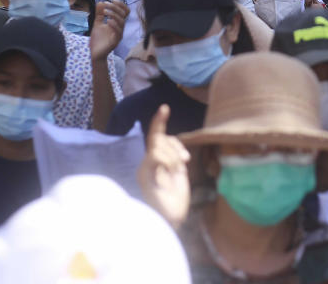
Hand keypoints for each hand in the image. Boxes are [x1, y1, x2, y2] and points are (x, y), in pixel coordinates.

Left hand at [89, 0, 128, 59]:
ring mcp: (119, 35)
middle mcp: (120, 28)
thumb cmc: (98, 39)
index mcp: (117, 23)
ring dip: (114, 15)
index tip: (113, 0)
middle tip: (106, 4)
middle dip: (115, 8)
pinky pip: (118, 32)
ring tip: (105, 11)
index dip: (121, 5)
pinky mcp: (115, 41)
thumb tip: (100, 2)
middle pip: (123, 15)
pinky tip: (108, 21)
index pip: (124, 12)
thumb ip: (99, 14)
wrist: (95, 53)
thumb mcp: (97, 24)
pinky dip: (114, 25)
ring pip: (122, 22)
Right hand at [138, 105, 190, 227]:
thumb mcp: (179, 173)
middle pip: (158, 138)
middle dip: (174, 145)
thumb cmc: (175, 200)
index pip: (156, 137)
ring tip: (178, 172)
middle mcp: (146, 163)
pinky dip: (167, 160)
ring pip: (159, 145)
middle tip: (184, 161)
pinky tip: (171, 171)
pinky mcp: (143, 174)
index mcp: (155, 162)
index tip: (164, 108)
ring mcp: (144, 169)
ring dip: (173, 155)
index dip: (160, 122)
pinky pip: (155, 154)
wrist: (172, 219)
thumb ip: (174, 157)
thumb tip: (174, 145)